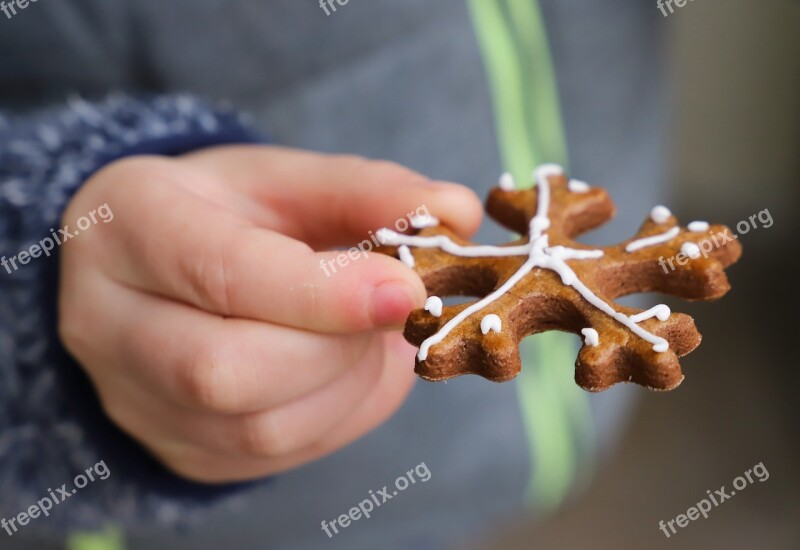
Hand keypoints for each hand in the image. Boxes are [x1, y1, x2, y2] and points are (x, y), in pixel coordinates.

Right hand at [58, 145, 481, 482]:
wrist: (161, 269)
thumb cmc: (229, 213)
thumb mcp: (289, 180)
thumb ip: (368, 191)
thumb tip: (457, 211)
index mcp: (131, 224)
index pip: (222, 273)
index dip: (323, 293)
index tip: (406, 290)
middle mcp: (109, 322)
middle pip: (229, 370)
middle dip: (338, 346)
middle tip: (392, 309)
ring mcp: (136, 399)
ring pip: (258, 427)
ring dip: (347, 384)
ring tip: (366, 335)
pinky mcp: (178, 447)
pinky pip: (274, 456)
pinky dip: (338, 413)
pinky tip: (345, 369)